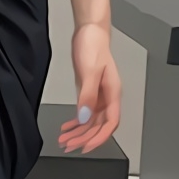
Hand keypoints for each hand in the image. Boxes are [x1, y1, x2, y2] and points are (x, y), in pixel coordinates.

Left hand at [58, 22, 121, 153]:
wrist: (90, 31)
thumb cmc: (94, 46)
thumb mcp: (90, 72)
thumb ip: (88, 96)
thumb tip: (85, 117)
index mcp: (113, 93)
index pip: (110, 123)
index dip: (99, 138)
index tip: (86, 147)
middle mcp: (107, 97)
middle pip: (99, 126)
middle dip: (85, 138)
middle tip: (70, 146)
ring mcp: (99, 95)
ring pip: (91, 121)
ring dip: (79, 132)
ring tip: (65, 140)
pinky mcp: (90, 91)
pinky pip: (85, 112)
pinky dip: (77, 122)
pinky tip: (68, 127)